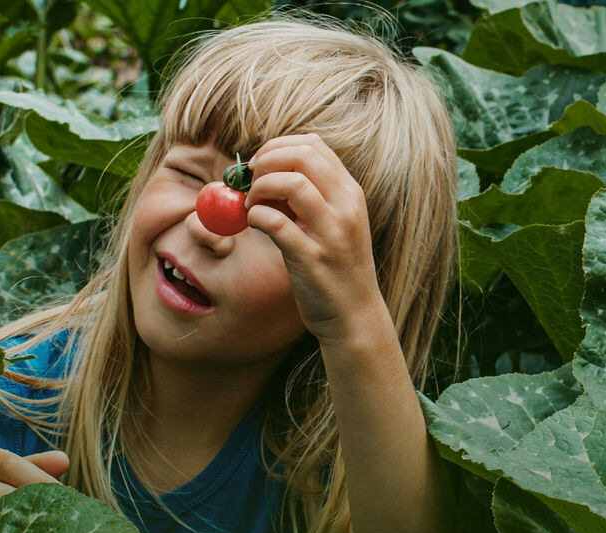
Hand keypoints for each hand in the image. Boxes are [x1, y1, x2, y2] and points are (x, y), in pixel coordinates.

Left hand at [246, 134, 386, 344]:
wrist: (354, 315)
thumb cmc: (337, 268)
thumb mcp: (334, 224)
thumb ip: (310, 197)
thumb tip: (266, 172)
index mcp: (350, 193)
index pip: (313, 145)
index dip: (278, 147)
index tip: (260, 166)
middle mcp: (346, 207)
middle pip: (302, 155)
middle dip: (266, 161)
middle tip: (251, 182)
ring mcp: (331, 232)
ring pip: (292, 182)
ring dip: (261, 187)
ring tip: (252, 204)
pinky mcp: (312, 258)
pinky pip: (276, 222)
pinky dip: (257, 216)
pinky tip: (254, 223)